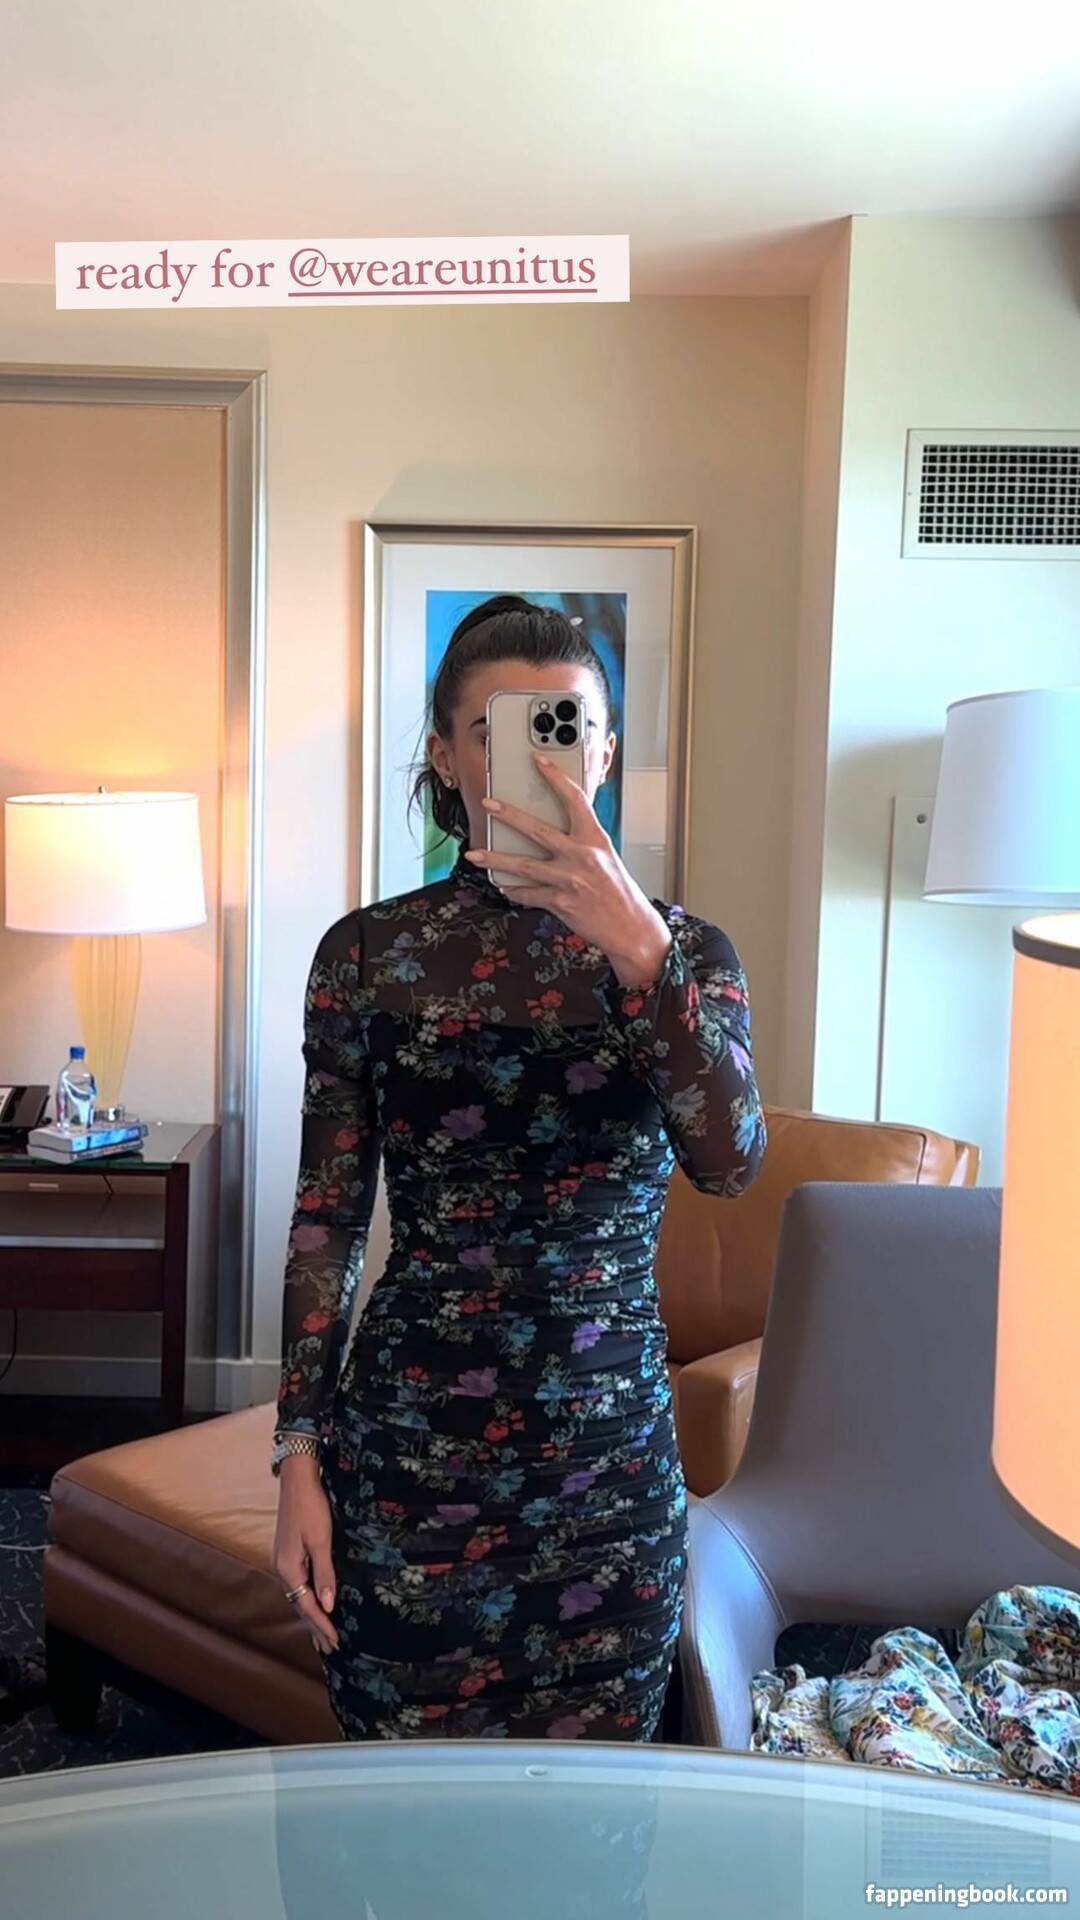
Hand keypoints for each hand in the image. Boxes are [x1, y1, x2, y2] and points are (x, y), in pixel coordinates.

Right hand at [272, 1456, 339, 1656]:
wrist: (297, 1480)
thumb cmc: (312, 1508)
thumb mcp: (322, 1541)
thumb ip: (325, 1574)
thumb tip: (328, 1605)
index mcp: (289, 1569)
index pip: (307, 1606)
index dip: (322, 1625)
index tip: (336, 1643)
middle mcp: (282, 1569)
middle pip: (300, 1605)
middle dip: (315, 1627)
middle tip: (331, 1649)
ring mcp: (283, 1561)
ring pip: (298, 1596)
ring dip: (311, 1616)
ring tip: (322, 1636)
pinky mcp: (288, 1554)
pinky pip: (299, 1585)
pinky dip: (308, 1600)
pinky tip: (315, 1603)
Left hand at [467, 753, 673, 988]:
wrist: (629, 926)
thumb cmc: (618, 890)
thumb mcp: (605, 854)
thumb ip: (582, 838)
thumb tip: (554, 826)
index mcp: (595, 838)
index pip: (575, 799)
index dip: (556, 777)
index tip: (538, 760)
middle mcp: (581, 856)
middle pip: (538, 830)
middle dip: (509, 815)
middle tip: (488, 804)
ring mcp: (569, 879)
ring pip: (524, 865)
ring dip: (495, 858)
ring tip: (475, 854)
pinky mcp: (560, 902)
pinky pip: (529, 894)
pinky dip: (514, 890)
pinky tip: (502, 885)